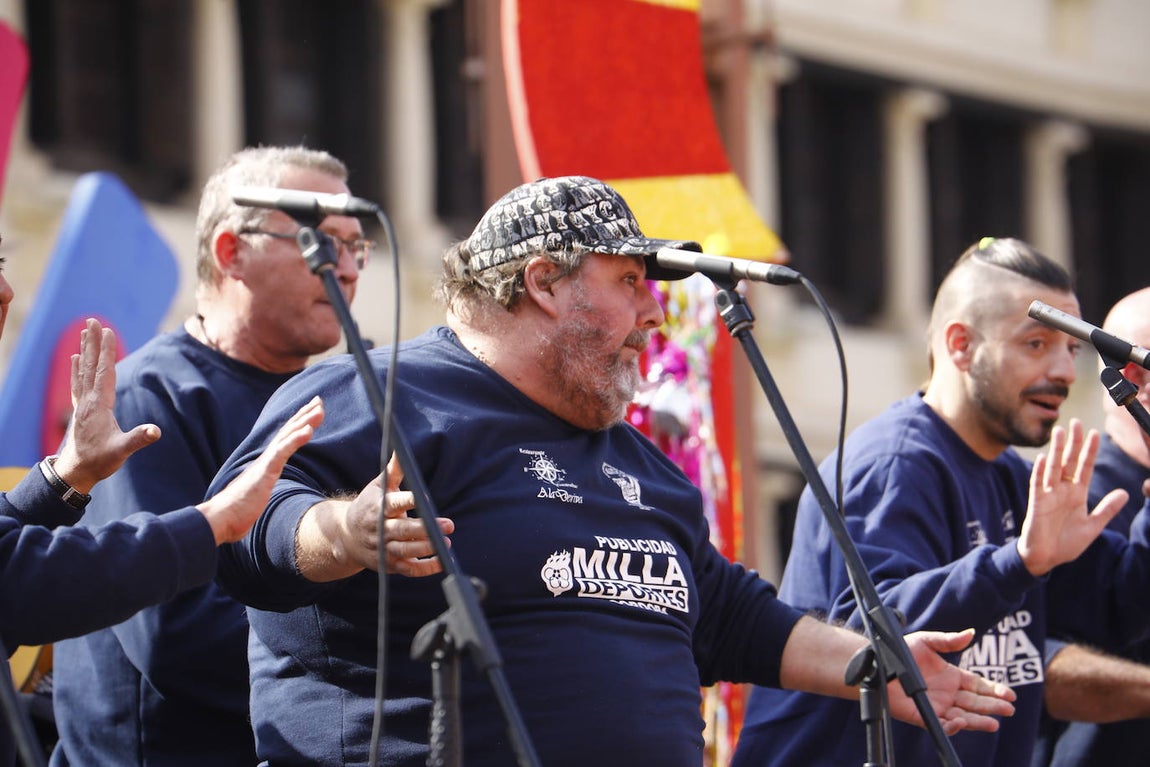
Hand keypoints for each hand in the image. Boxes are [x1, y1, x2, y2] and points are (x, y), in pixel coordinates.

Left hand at [52, 318, 160, 491]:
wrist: (76, 472)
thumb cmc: (100, 461)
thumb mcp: (122, 451)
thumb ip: (138, 439)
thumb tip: (156, 431)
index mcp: (99, 406)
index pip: (105, 372)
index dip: (107, 352)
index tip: (107, 331)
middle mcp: (88, 401)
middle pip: (91, 365)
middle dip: (93, 343)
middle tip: (92, 321)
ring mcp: (83, 404)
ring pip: (83, 370)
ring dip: (85, 350)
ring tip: (84, 331)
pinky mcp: (81, 410)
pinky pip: (78, 382)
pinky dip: (77, 368)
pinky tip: (75, 358)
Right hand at [198, 396, 324, 543]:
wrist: (220, 518)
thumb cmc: (237, 511)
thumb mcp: (256, 497)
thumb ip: (261, 491)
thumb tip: (260, 497)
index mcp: (266, 464)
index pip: (284, 439)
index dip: (298, 424)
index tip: (312, 411)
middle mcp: (266, 459)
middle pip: (287, 431)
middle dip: (304, 415)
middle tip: (319, 400)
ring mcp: (265, 463)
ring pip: (287, 436)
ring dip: (304, 422)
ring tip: (319, 409)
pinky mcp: (264, 471)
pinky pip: (282, 452)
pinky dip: (296, 439)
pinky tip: (309, 430)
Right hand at [335, 453, 453, 576]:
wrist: (346, 535)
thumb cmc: (368, 505)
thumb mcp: (377, 486)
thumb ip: (394, 471)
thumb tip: (401, 450)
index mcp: (379, 508)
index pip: (394, 504)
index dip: (409, 501)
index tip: (425, 499)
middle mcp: (380, 529)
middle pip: (403, 530)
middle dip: (426, 529)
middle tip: (449, 525)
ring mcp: (384, 549)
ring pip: (405, 551)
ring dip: (426, 549)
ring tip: (446, 544)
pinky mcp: (389, 564)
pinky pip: (408, 569)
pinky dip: (425, 568)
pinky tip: (441, 562)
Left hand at [893, 629, 1016, 734]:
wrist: (879, 665)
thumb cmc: (899, 653)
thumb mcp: (926, 641)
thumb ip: (948, 640)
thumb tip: (971, 633)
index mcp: (951, 677)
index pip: (978, 686)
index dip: (994, 690)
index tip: (1010, 695)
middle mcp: (948, 693)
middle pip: (975, 703)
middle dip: (993, 707)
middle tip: (1009, 709)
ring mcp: (937, 706)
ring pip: (964, 716)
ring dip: (979, 721)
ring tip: (994, 724)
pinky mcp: (924, 716)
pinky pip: (942, 725)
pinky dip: (953, 726)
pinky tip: (963, 722)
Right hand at [1016, 419, 1128, 575]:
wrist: (1046, 559)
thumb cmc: (1067, 543)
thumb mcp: (1093, 526)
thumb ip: (1107, 509)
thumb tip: (1125, 493)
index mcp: (1076, 494)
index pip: (1084, 467)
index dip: (1090, 451)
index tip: (1095, 434)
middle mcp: (1062, 490)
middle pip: (1069, 461)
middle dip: (1073, 443)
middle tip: (1076, 422)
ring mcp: (1048, 495)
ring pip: (1054, 467)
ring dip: (1057, 450)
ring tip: (1060, 432)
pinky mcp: (1037, 503)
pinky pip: (1038, 484)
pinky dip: (1040, 471)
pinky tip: (1044, 458)